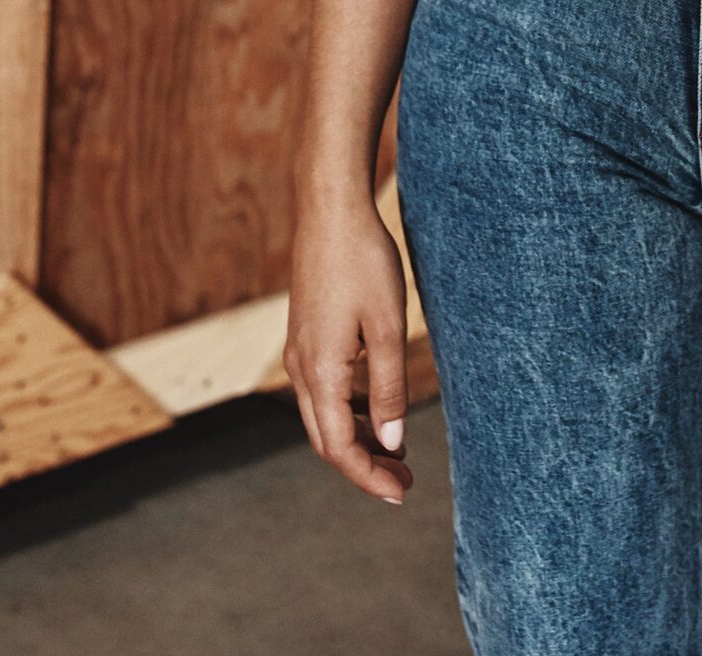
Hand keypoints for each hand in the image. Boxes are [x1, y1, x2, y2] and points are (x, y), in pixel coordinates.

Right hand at [284, 188, 413, 505]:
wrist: (331, 209)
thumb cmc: (364, 262)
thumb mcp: (388, 325)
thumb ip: (390, 386)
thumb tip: (393, 444)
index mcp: (320, 372)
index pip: (340, 448)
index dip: (368, 476)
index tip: (400, 493)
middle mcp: (301, 368)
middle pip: (327, 439)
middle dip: (363, 465)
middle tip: (402, 481)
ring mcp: (299, 351)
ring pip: (323, 416)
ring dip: (357, 438)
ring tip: (395, 451)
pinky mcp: (305, 334)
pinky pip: (323, 389)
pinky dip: (349, 409)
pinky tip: (377, 405)